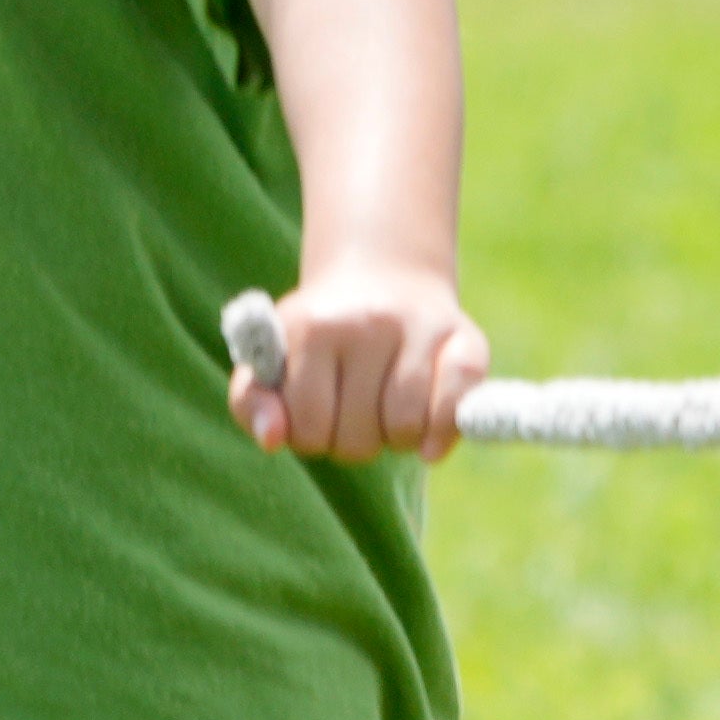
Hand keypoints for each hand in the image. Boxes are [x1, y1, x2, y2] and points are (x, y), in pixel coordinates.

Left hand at [237, 255, 486, 459]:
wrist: (382, 277)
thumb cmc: (317, 338)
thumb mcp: (270, 361)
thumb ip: (252, 402)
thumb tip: (272, 440)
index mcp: (310, 326)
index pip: (308, 423)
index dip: (310, 438)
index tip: (314, 421)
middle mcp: (367, 321)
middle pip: (357, 434)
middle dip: (351, 443)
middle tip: (351, 419)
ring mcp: (420, 328)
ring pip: (405, 427)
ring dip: (395, 441)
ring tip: (384, 418)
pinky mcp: (467, 340)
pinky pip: (456, 409)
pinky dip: (442, 435)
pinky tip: (427, 441)